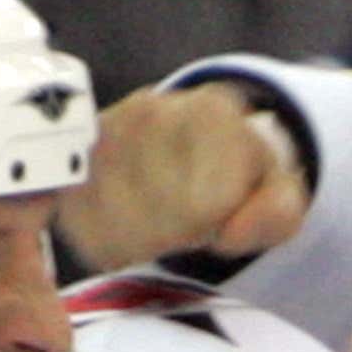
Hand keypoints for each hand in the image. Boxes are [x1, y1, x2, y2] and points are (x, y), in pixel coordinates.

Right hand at [58, 80, 309, 270]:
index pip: (207, 207)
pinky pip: (86, 230)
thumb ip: (276, 214)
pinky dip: (111, 242)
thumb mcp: (279, 195)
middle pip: (162, 219)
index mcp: (212, 111)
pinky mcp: (73, 161)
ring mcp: (105, 132)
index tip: (223, 208)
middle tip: (191, 214)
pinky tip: (132, 221)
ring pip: (122, 228)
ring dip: (147, 239)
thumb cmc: (240, 178)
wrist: (196, 146)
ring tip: (164, 214)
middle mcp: (151, 109)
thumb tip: (231, 235)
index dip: (219, 225)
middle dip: (183, 233)